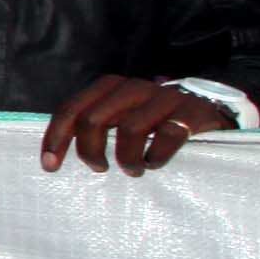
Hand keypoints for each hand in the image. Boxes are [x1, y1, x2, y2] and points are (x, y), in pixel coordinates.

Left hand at [39, 75, 229, 175]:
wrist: (209, 112)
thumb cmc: (154, 121)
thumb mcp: (120, 117)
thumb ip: (93, 125)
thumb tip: (54, 154)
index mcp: (110, 88)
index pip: (71, 109)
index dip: (56, 138)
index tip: (50, 166)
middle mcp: (134, 88)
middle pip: (93, 120)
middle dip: (89, 151)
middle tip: (99, 168)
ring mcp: (164, 98)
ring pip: (129, 130)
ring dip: (126, 159)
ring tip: (133, 170)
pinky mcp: (191, 113)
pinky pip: (166, 137)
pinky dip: (156, 156)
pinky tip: (155, 163)